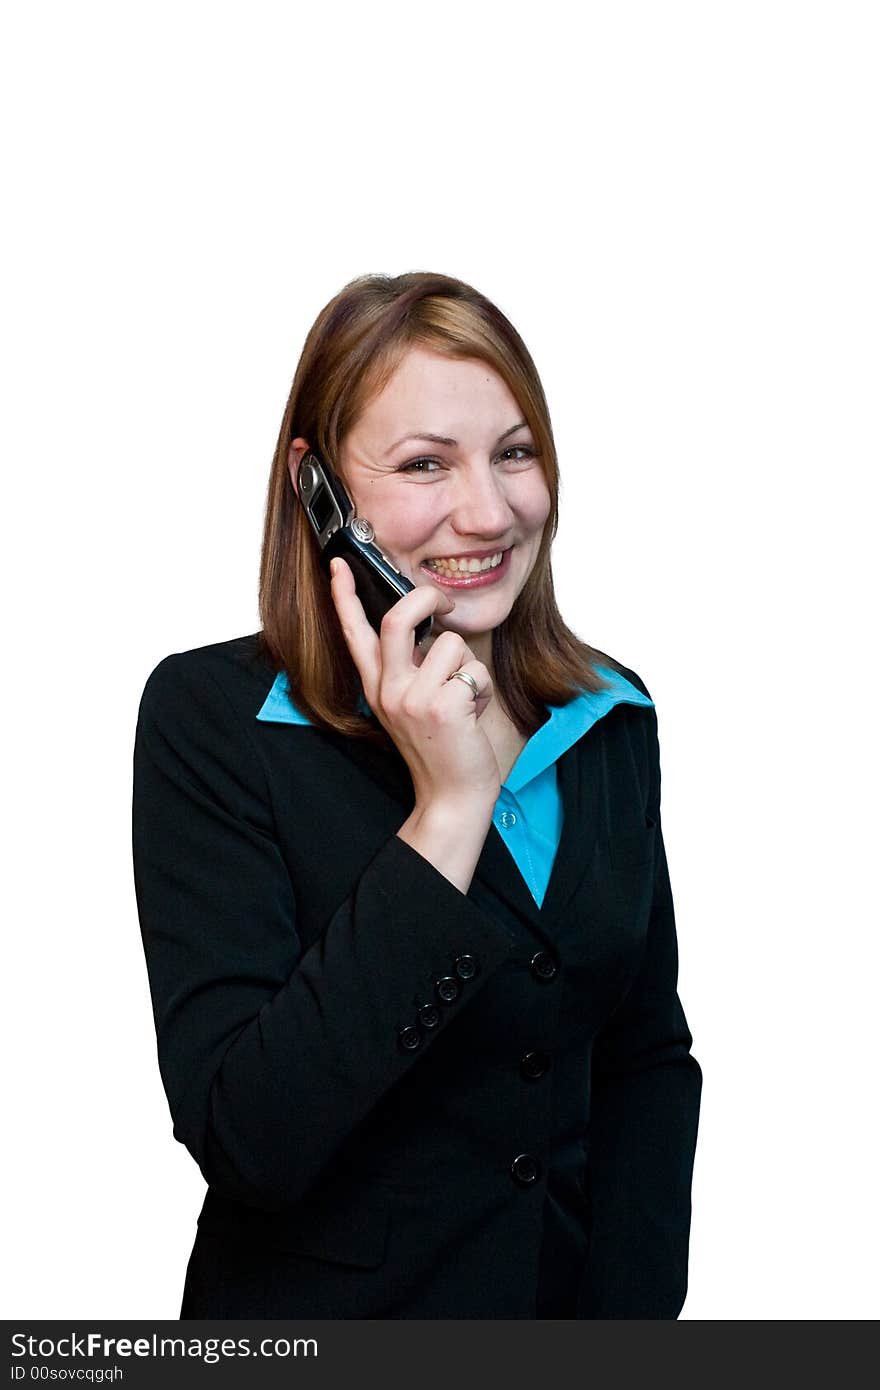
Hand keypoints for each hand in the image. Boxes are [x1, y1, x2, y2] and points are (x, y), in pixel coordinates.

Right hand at [329, 557, 500, 810]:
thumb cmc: (441, 746)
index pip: (356, 634)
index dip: (346, 597)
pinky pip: (475, 670)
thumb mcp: (412, 705)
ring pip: (450, 643)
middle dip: (428, 599)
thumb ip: (412, 669)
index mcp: (378, 687)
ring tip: (465, 696)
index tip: (339, 565)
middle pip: (398, 619)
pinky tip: (475, 714)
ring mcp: (413, 699)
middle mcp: (389, 690)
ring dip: (469, 665)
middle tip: (445, 605)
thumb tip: (429, 627)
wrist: (451, 796)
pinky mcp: (442, 707)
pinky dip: (484, 688)